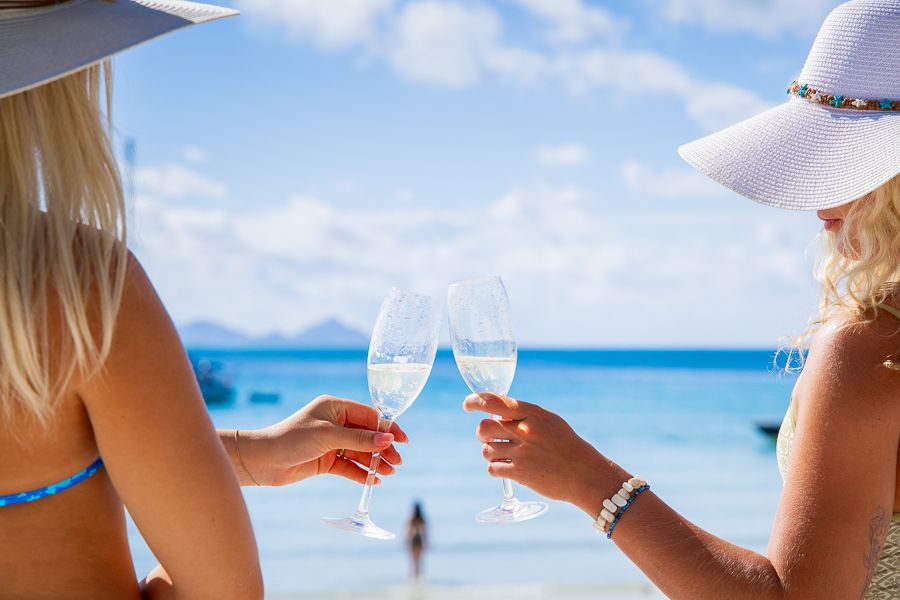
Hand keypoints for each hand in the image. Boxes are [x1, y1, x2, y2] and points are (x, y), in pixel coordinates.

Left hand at [239, 395, 407, 486]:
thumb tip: (388, 439)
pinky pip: (348, 465)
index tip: (403, 440)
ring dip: (374, 462)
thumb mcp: (328, 435)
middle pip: (367, 434)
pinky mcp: (325, 461)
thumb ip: (360, 438)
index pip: (369, 415)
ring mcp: (331, 442)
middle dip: (383, 448)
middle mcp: (335, 423)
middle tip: (397, 462)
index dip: (387, 427)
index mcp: (335, 407)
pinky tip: (373, 480)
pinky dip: (360, 472)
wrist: (263, 461)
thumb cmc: (292, 438)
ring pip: (359, 451)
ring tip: (388, 473)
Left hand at [463, 392, 627, 516]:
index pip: (495, 402)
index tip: (468, 404)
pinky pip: (493, 468)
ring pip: (486, 449)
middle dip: (482, 433)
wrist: (584, 473)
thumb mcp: (549, 421)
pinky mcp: (520, 473)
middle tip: (489, 437)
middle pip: (484, 428)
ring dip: (490, 452)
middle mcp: (525, 431)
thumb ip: (524, 416)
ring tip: (503, 454)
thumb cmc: (566, 445)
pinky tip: (505, 468)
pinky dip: (495, 468)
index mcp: (533, 414)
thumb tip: (495, 414)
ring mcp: (522, 452)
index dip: (476, 402)